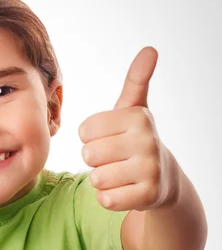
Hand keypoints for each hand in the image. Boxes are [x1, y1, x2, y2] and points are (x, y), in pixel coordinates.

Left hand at [78, 47, 178, 211]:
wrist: (163, 179)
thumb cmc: (137, 140)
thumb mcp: (134, 110)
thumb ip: (136, 81)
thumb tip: (149, 49)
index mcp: (137, 116)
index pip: (85, 130)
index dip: (90, 138)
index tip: (110, 138)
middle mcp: (147, 140)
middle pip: (89, 154)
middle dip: (95, 160)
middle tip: (114, 159)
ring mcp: (150, 169)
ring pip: (96, 178)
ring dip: (102, 180)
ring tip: (119, 174)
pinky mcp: (148, 195)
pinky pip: (106, 199)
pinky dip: (108, 198)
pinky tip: (124, 190)